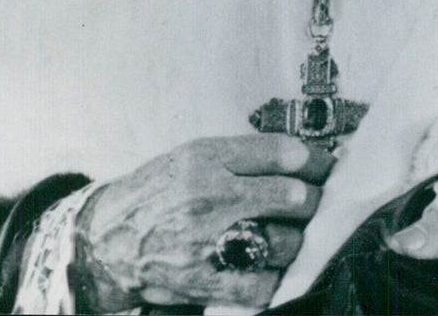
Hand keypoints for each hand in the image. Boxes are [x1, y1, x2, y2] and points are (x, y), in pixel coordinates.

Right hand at [73, 134, 334, 310]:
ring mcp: (207, 241)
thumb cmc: (160, 190)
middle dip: (313, 201)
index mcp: (209, 156)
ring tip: (292, 235)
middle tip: (315, 203)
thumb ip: (244, 155)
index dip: (317, 160)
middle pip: (293, 197)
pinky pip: (262, 284)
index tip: (328, 166)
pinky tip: (268, 266)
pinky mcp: (203, 280)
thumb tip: (301, 158)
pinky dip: (273, 278)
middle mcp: (210, 195)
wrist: (109, 237)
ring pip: (284, 242)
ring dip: (296, 241)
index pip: (283, 153)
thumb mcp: (194, 154)